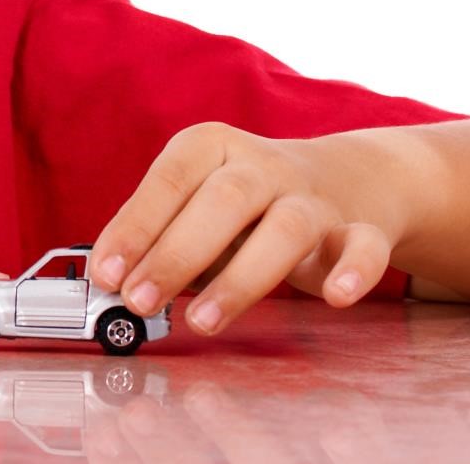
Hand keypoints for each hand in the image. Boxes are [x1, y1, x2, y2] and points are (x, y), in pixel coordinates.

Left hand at [90, 121, 410, 335]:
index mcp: (209, 146)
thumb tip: (116, 285)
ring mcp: (311, 195)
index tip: (106, 274)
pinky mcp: (359, 229)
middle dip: (175, 255)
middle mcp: (261, 165)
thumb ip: (159, 238)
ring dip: (241, 280)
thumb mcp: (195, 205)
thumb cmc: (245, 201)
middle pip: (222, 201)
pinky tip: (335, 296)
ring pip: (284, 229)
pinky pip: (364, 247)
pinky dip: (354, 271)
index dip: (134, 228)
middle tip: (139, 301)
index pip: (167, 181)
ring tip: (203, 322)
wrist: (347, 175)